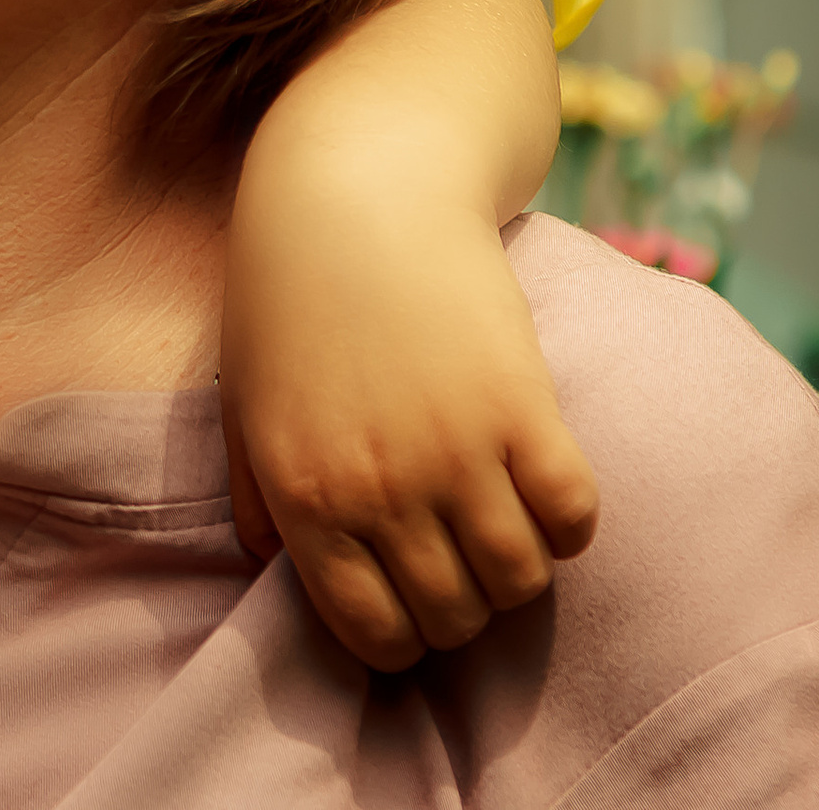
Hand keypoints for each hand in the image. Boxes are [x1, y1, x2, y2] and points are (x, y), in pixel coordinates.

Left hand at [220, 190, 599, 670]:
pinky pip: (574, 520)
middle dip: (461, 604)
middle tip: (460, 556)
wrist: (357, 183)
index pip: (372, 634)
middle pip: (453, 616)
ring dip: (519, 567)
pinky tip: (544, 481)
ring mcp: (455, 450)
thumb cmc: (287, 282)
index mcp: (303, 492)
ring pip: (520, 581)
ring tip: (502, 520)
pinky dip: (570, 522)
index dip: (400, 634)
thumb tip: (268, 561)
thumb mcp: (244, 388)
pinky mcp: (524, 407)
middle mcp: (378, 488)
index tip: (412, 601)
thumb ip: (252, 486)